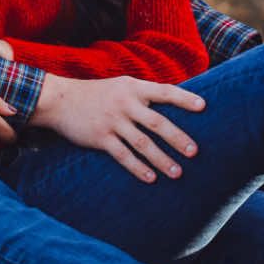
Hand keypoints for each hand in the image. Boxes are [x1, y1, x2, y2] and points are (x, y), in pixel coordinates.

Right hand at [31, 74, 205, 183]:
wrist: (60, 100)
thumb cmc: (96, 94)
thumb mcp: (121, 86)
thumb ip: (143, 94)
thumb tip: (174, 101)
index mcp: (133, 87)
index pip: (164, 91)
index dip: (184, 99)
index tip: (204, 107)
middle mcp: (124, 103)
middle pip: (157, 122)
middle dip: (177, 138)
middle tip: (195, 152)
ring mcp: (112, 120)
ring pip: (142, 143)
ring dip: (161, 159)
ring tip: (177, 172)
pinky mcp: (100, 137)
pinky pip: (123, 155)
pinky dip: (137, 168)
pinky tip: (150, 178)